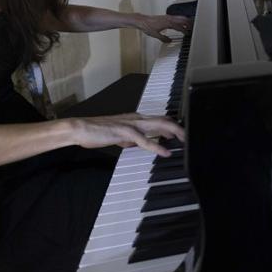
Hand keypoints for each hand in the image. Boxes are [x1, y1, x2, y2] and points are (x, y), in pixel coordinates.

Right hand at [69, 114, 184, 156]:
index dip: (174, 126)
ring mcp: (131, 123)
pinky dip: (157, 147)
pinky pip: (144, 140)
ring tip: (186, 142)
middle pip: (164, 120)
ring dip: (175, 133)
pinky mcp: (124, 132)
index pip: (160, 120)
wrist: (80, 129)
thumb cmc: (97, 132)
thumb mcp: (119, 136)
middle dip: (180, 129)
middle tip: (191, 138)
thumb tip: (141, 144)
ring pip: (159, 125)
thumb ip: (131, 139)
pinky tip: (166, 152)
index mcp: (136, 119)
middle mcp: (136, 118)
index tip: (185, 135)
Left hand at [135, 13, 191, 40]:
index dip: (184, 30)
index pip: (179, 27)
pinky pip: (175, 18)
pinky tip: (179, 23)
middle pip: (182, 20)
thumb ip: (163, 38)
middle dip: (188, 23)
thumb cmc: (147, 26)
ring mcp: (167, 17)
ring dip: (185, 21)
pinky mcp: (165, 17)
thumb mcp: (155, 35)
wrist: (142, 20)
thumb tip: (169, 41)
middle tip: (192, 28)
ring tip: (188, 26)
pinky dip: (180, 20)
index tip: (188, 34)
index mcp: (168, 23)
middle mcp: (169, 18)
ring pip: (179, 17)